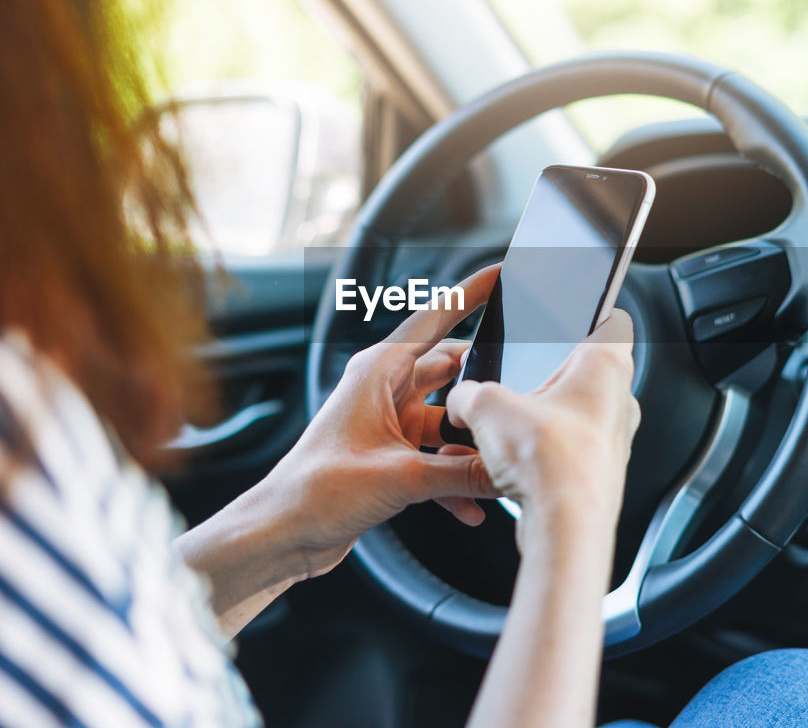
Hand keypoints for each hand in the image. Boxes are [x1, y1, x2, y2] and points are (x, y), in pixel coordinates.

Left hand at [253, 265, 503, 578]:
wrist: (282, 534)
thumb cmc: (317, 491)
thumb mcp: (402, 478)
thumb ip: (463, 472)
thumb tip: (508, 469)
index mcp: (379, 371)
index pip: (435, 319)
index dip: (471, 294)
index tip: (502, 273)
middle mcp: (384, 390)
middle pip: (453, 372)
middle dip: (486, 388)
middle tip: (524, 395)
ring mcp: (389, 424)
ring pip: (449, 421)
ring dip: (471, 446)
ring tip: (500, 464)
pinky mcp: (392, 457)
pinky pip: (437, 459)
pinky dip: (455, 480)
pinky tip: (473, 508)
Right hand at [446, 310, 640, 544]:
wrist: (565, 526)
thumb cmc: (549, 461)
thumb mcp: (487, 408)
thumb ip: (469, 394)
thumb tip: (461, 400)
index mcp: (605, 366)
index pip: (613, 320)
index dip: (589, 313)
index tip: (570, 315)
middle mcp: (619, 401)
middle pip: (583, 372)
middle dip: (545, 376)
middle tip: (516, 379)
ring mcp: (612, 441)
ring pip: (573, 416)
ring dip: (539, 419)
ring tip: (502, 427)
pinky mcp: (598, 474)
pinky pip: (566, 452)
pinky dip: (539, 454)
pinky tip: (508, 463)